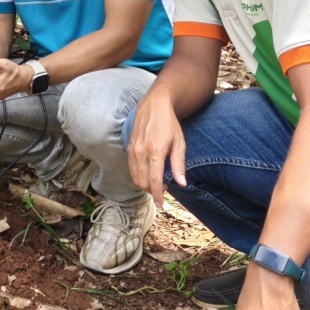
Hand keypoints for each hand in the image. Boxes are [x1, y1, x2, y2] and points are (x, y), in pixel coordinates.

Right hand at [126, 90, 185, 207]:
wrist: (154, 105)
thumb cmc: (169, 123)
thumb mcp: (179, 143)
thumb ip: (179, 164)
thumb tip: (181, 184)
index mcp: (156, 151)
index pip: (154, 180)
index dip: (158, 195)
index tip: (162, 204)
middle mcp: (141, 151)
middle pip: (142, 181)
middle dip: (152, 191)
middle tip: (163, 190)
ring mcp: (133, 149)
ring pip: (135, 176)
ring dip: (144, 184)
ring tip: (156, 184)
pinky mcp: (128, 147)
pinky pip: (131, 168)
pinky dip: (138, 175)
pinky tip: (148, 173)